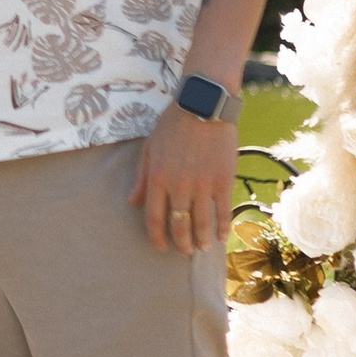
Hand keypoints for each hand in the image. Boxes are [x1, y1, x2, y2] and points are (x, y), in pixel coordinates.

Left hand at [132, 105, 238, 254]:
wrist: (203, 106)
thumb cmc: (173, 124)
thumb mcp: (149, 148)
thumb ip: (142, 177)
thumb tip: (132, 201)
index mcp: (157, 178)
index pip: (154, 218)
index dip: (156, 237)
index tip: (160, 247)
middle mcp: (178, 186)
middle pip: (178, 225)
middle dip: (181, 243)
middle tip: (184, 250)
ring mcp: (202, 185)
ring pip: (201, 223)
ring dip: (201, 240)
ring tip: (202, 248)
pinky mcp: (223, 181)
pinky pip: (222, 211)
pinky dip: (222, 227)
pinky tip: (221, 236)